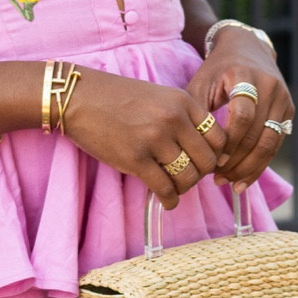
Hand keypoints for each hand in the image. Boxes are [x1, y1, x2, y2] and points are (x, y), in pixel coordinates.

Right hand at [60, 70, 228, 209]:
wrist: (78, 97)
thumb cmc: (116, 98)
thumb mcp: (158, 97)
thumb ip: (182, 118)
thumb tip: (203, 151)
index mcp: (183, 102)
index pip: (219, 138)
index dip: (215, 155)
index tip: (203, 163)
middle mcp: (174, 119)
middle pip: (207, 161)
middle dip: (200, 175)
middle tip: (187, 177)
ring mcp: (155, 139)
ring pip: (188, 178)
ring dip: (183, 188)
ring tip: (174, 188)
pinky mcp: (135, 159)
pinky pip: (164, 188)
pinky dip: (169, 199)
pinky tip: (165, 200)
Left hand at [184, 27, 293, 192]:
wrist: (246, 48)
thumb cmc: (216, 70)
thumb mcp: (201, 83)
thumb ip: (196, 112)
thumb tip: (192, 151)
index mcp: (245, 76)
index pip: (242, 115)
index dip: (229, 141)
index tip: (213, 159)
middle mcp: (269, 86)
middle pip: (257, 134)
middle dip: (237, 161)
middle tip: (218, 178)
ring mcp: (283, 99)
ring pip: (270, 144)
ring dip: (249, 168)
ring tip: (229, 183)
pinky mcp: (289, 111)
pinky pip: (276, 144)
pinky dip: (260, 164)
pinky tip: (243, 179)